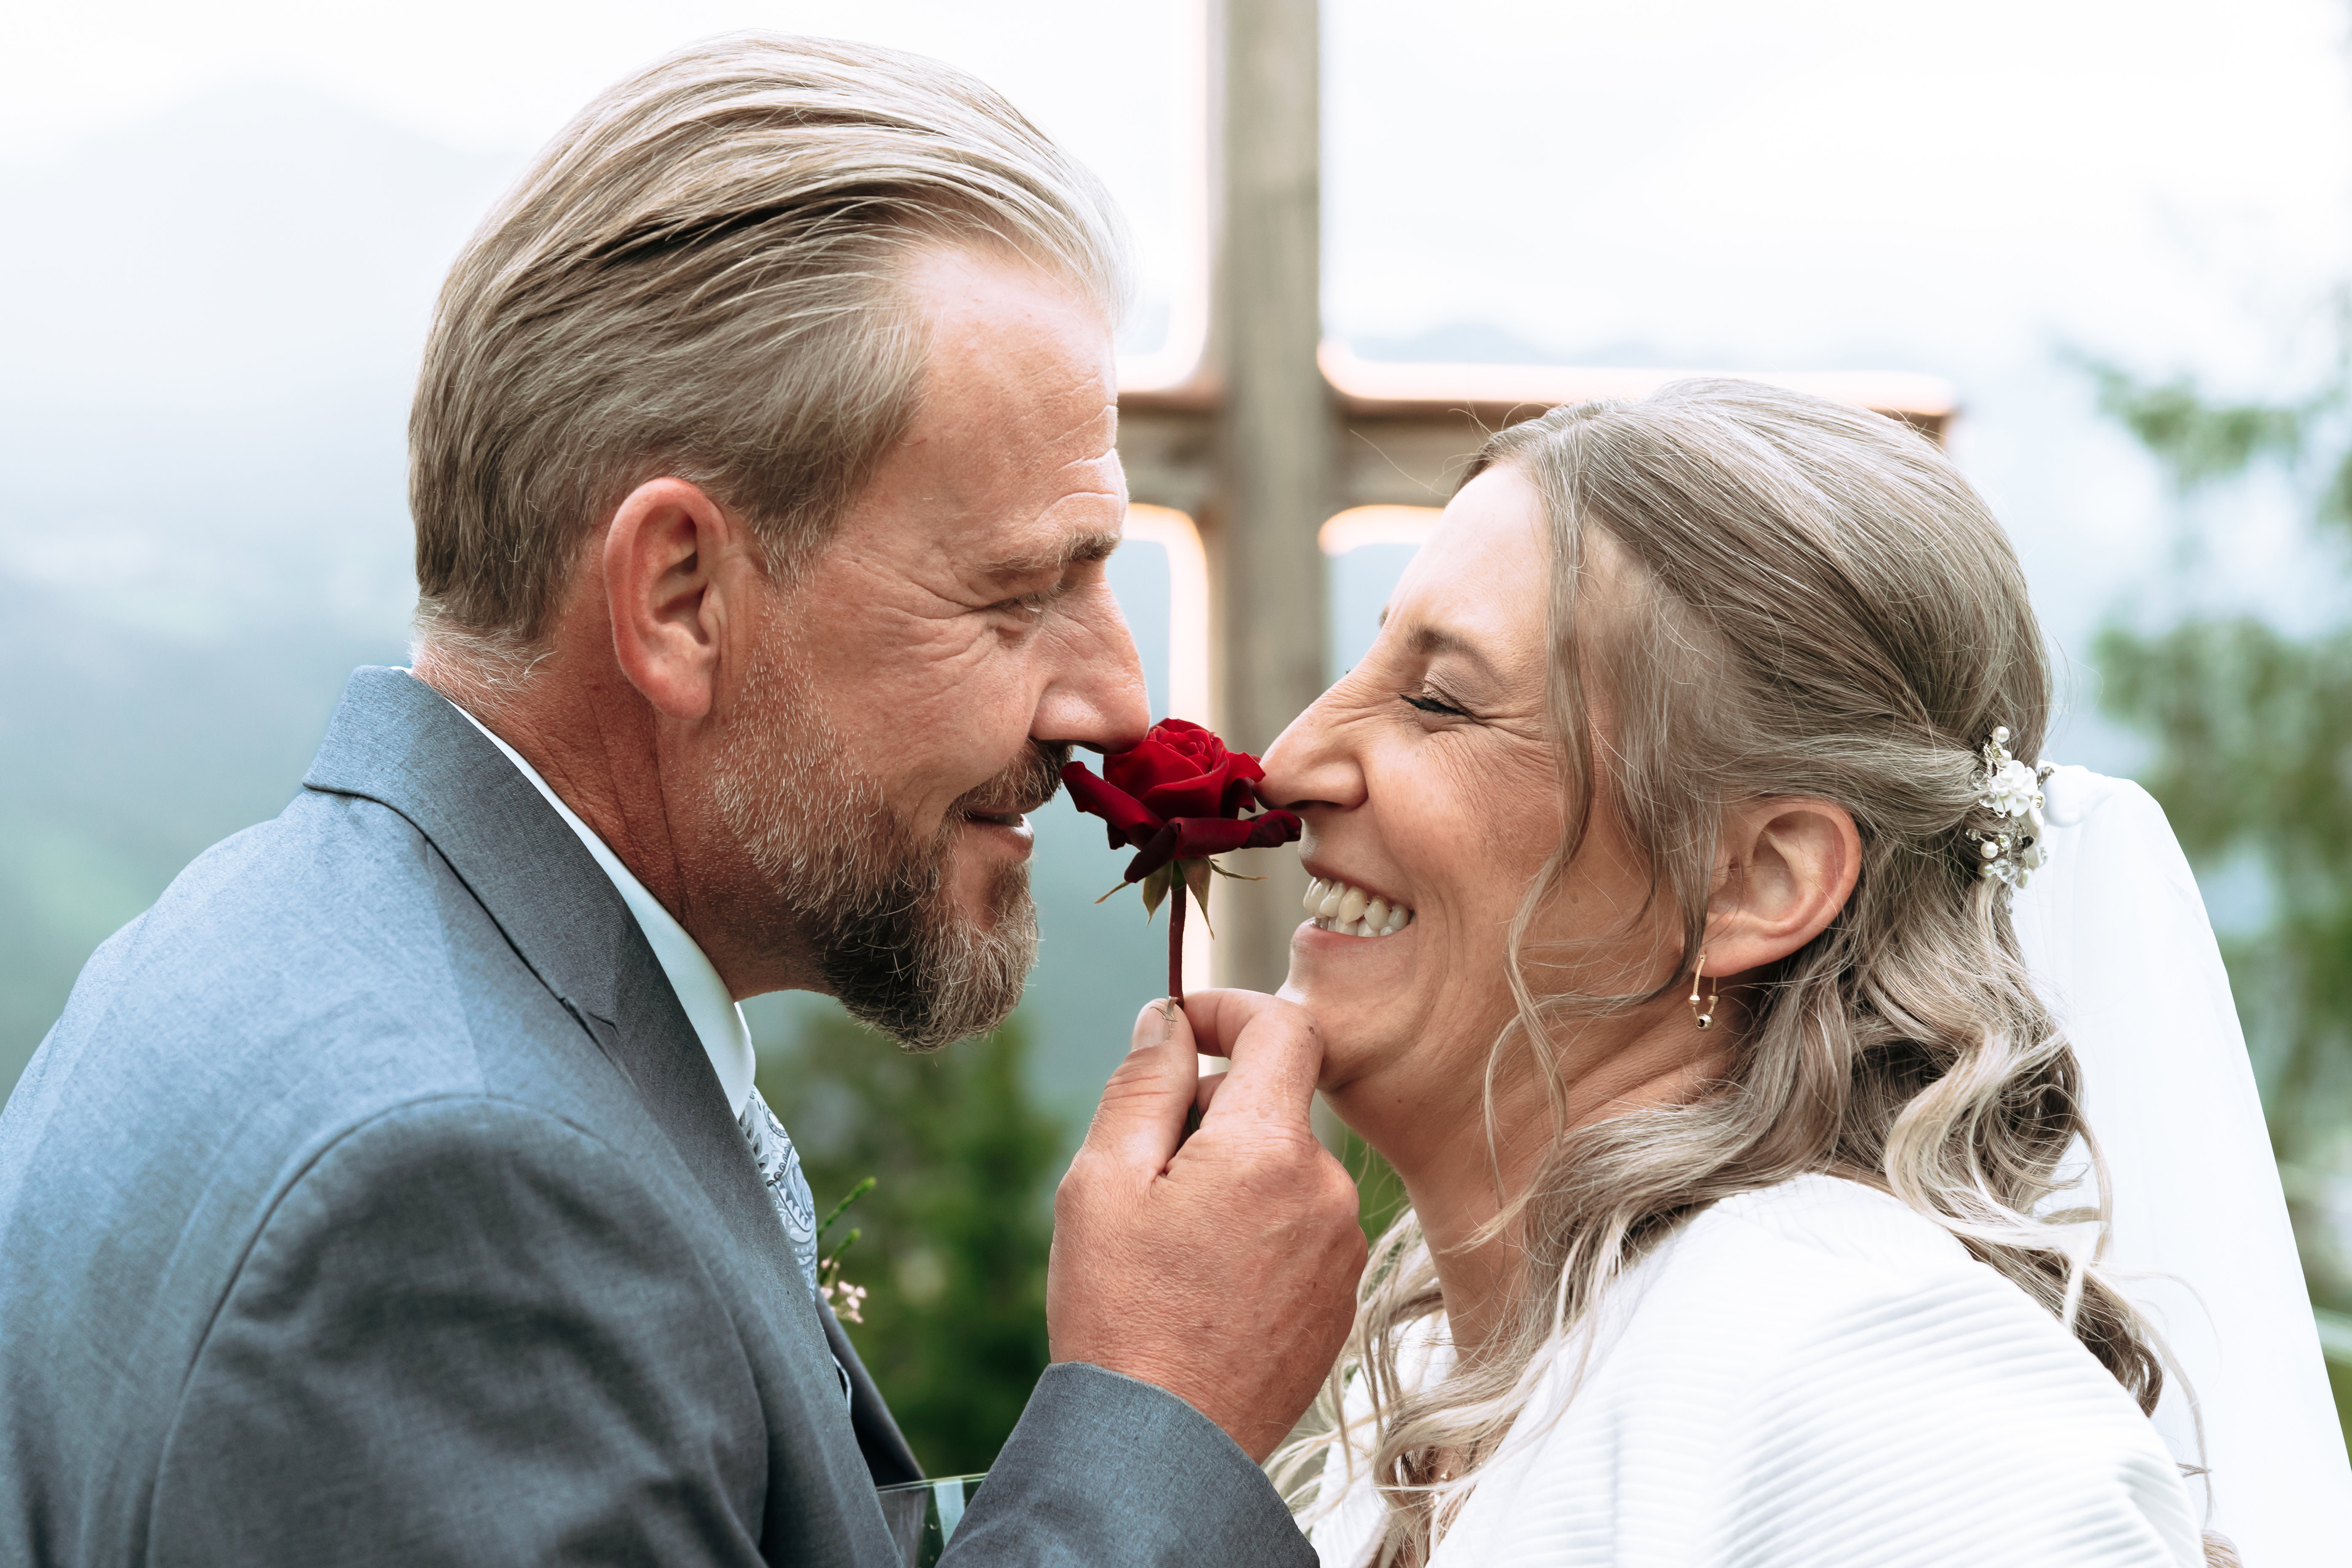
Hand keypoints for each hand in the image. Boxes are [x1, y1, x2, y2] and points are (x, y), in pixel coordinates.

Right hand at [1048, 989, 1366, 1460]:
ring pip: (1284, 1170)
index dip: (1229, 1008)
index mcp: (1269, 1151)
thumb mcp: (1103, 1181)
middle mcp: (1326, 1193)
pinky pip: (1300, 1228)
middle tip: (1143, 1174)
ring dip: (1231, 1177)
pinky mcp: (1342, 1298)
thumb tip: (1168, 1018)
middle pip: (1273, 1105)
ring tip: (1171, 1243)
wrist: (1162, 1446)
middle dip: (1210, 1114)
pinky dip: (1255, 1230)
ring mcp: (1342, 1251)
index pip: (1284, 1029)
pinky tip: (1204, 1283)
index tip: (1185, 1025)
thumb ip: (1144, 1083)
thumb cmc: (1122, 1314)